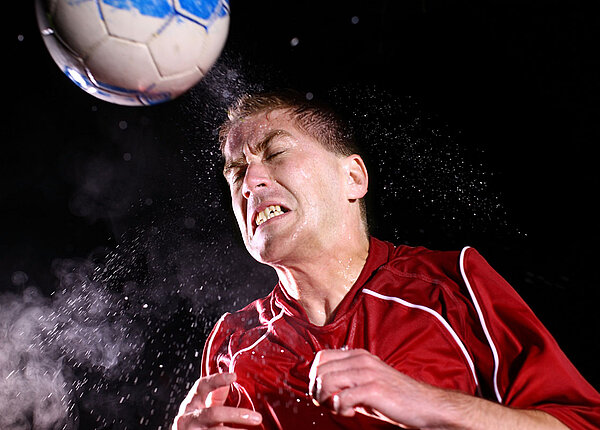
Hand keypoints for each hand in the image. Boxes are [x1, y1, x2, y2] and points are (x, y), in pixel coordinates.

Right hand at [172, 372, 261, 429]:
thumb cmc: (198, 424)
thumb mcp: (205, 408)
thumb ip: (216, 396)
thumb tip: (232, 376)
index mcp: (191, 403)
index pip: (202, 386)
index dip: (217, 379)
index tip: (234, 376)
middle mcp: (187, 417)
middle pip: (214, 413)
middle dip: (237, 415)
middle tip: (257, 418)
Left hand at [308, 348, 438, 428]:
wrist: (425, 405)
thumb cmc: (395, 397)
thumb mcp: (366, 382)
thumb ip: (345, 380)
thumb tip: (318, 389)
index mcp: (358, 355)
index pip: (321, 357)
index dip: (315, 377)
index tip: (322, 393)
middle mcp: (361, 359)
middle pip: (320, 370)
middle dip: (317, 391)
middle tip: (328, 404)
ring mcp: (367, 373)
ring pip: (327, 381)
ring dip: (326, 400)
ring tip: (339, 408)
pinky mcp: (373, 389)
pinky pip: (341, 398)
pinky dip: (340, 409)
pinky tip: (351, 412)